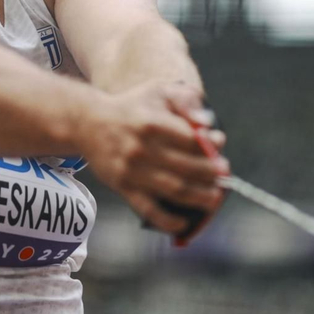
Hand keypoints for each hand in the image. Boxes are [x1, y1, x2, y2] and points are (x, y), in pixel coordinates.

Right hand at [76, 81, 229, 235]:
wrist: (87, 123)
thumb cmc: (131, 107)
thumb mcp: (157, 91)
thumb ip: (185, 100)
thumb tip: (207, 122)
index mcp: (152, 123)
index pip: (190, 139)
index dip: (210, 144)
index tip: (220, 142)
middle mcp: (141, 149)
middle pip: (186, 167)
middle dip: (211, 173)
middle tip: (225, 174)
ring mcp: (132, 171)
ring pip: (173, 189)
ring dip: (199, 197)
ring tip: (215, 198)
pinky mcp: (123, 187)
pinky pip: (148, 209)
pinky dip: (167, 220)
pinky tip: (184, 222)